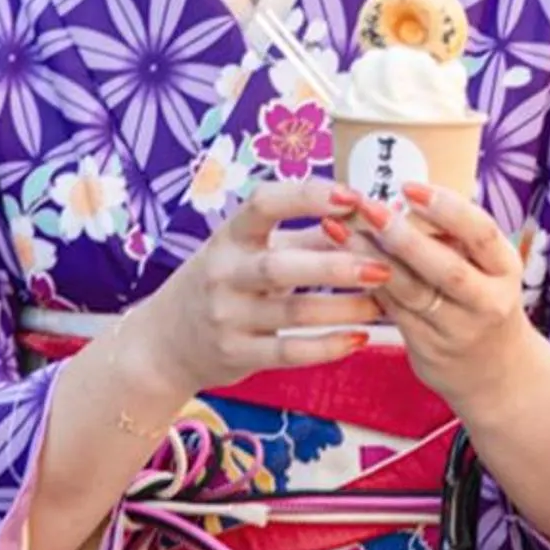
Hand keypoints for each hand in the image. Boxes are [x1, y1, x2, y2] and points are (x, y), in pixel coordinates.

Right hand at [118, 179, 390, 398]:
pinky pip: (287, 352)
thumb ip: (308, 236)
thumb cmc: (226, 282)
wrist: (166, 342)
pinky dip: (326, 348)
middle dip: (335, 265)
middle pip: (281, 267)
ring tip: (383, 305)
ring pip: (292, 313)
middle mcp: (223, 273)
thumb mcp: (253, 251)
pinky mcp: (235, 354)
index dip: (308, 196)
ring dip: (343, 309)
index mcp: (230, 236)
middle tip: (384, 266)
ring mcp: (226, 316)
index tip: (352, 196)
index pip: (263, 204)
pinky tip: (359, 339)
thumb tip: (368, 217)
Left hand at [363, 182, 536, 411]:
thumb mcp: (487, 266)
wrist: (497, 371)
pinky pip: (394, 310)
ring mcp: (458, 330)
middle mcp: (488, 302)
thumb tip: (398, 198)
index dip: (447, 209)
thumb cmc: (483, 298)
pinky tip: (342, 260)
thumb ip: (454, 237)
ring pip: (411, 292)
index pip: (482, 233)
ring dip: (372, 259)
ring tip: (339, 230)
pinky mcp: (429, 349)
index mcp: (506, 269)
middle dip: (405, 238)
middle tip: (369, 209)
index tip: (409, 187)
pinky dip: (368, 283)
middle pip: (446, 269)